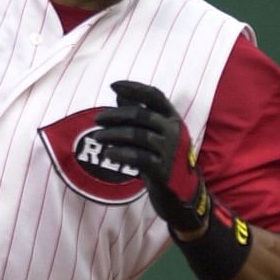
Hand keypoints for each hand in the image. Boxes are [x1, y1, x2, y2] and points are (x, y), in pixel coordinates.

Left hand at [95, 80, 208, 232]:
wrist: (182, 193)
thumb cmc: (164, 160)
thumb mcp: (156, 135)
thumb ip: (141, 115)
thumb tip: (120, 95)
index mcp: (173, 119)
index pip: (154, 96)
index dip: (134, 88)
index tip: (113, 86)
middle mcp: (174, 131)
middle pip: (141, 115)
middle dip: (116, 115)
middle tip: (97, 119)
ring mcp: (170, 150)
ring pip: (136, 135)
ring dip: (113, 135)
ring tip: (98, 137)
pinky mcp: (163, 170)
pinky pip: (136, 157)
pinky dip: (119, 153)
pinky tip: (108, 154)